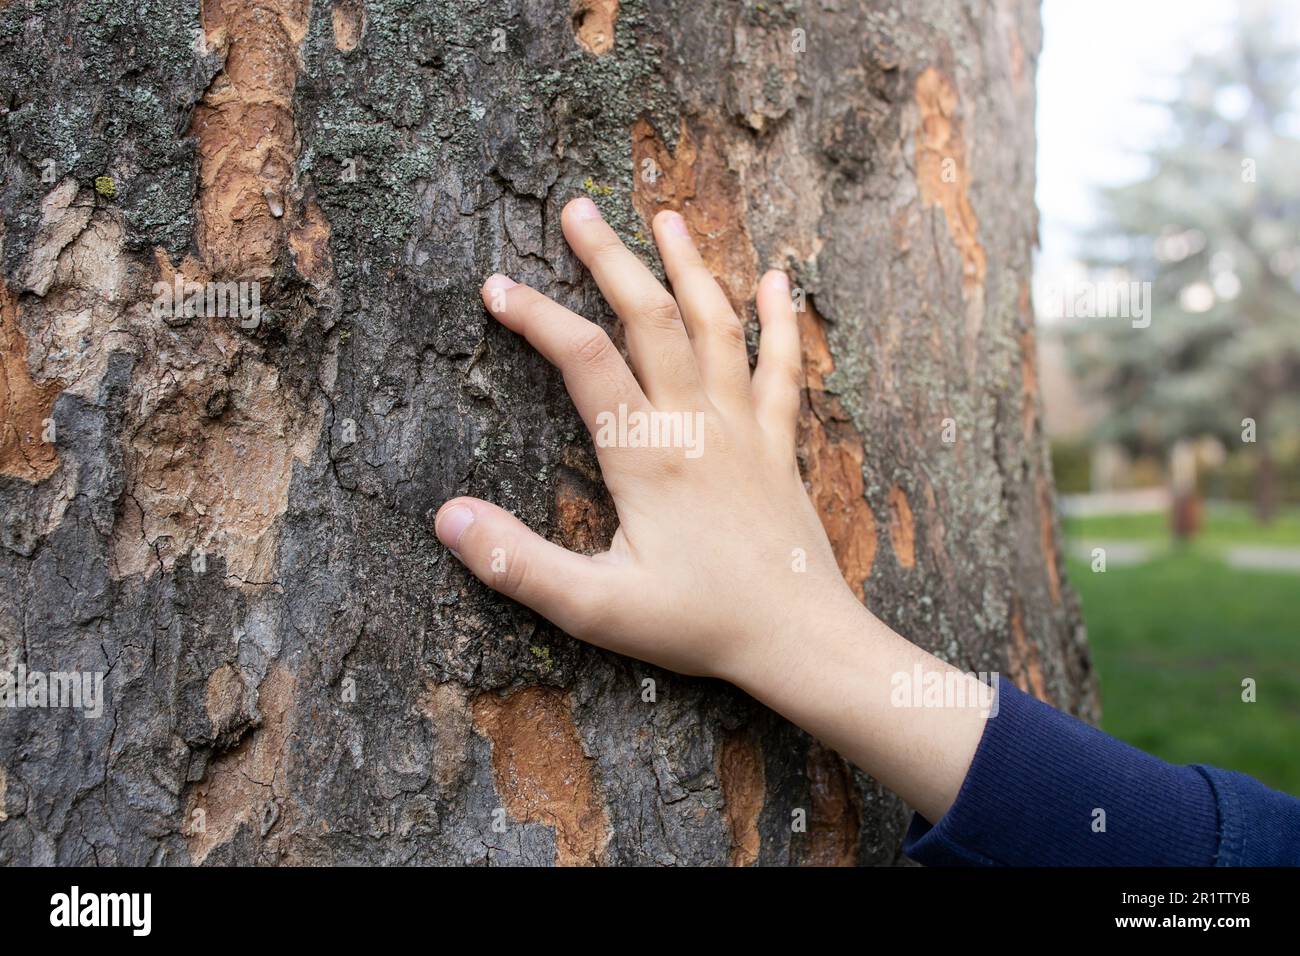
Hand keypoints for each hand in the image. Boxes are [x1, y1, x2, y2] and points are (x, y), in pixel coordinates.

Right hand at [435, 196, 857, 681]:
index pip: (583, 360)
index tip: (496, 286)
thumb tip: (447, 518)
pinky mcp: (779, 444)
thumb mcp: (595, 608)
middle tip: (578, 208)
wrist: (800, 640)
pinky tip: (775, 278)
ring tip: (664, 217)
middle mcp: (696, 424)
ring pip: (717, 326)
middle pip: (649, 318)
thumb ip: (518, 564)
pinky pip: (782, 367)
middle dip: (609, 259)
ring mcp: (745, 428)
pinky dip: (778, 319)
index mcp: (645, 456)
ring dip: (689, 267)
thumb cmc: (699, 626)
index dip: (537, 316)